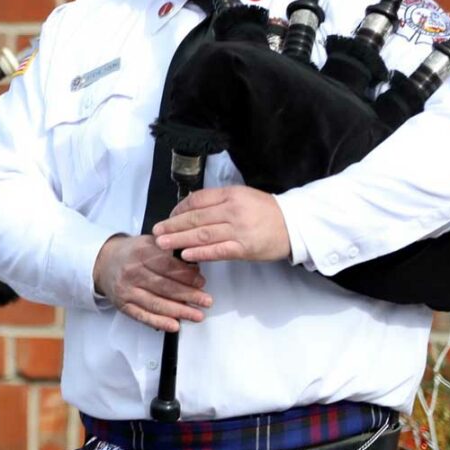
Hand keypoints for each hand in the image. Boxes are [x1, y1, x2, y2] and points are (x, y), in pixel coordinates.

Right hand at [92, 234, 211, 332]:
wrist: (104, 262)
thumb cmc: (132, 253)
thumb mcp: (149, 241)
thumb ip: (170, 249)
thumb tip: (195, 262)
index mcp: (141, 252)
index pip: (167, 265)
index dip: (186, 275)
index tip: (201, 281)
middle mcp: (133, 271)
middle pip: (164, 286)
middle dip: (189, 295)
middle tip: (206, 301)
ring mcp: (127, 290)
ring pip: (156, 303)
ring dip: (179, 311)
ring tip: (197, 315)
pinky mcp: (123, 305)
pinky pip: (143, 316)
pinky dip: (160, 322)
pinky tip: (175, 325)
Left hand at [152, 186, 290, 263]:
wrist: (293, 225)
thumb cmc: (266, 211)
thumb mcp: (243, 196)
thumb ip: (219, 201)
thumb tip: (191, 208)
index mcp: (231, 195)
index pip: (198, 200)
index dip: (179, 209)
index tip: (168, 217)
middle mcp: (233, 210)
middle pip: (196, 217)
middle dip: (173, 225)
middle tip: (156, 231)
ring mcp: (239, 230)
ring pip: (203, 234)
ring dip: (180, 239)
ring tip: (163, 243)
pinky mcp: (245, 248)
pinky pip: (218, 250)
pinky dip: (200, 253)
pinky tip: (186, 254)